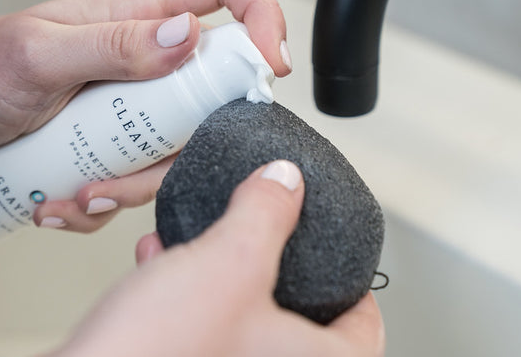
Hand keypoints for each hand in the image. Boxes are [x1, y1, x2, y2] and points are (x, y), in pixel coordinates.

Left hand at [0, 0, 290, 230]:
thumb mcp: (39, 55)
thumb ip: (112, 43)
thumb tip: (188, 36)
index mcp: (140, 12)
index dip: (262, 12)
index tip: (266, 66)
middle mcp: (148, 56)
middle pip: (217, 87)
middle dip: (192, 139)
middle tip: (135, 164)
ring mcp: (135, 103)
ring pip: (178, 147)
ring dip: (133, 185)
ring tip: (76, 195)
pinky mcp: (117, 141)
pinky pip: (137, 176)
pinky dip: (104, 201)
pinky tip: (60, 202)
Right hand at [49, 161, 384, 356]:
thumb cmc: (158, 352)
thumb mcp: (229, 262)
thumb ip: (266, 215)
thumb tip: (287, 181)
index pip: (364, 333)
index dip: (359, 291)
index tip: (347, 265)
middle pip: (299, 323)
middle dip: (275, 270)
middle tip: (277, 246)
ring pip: (241, 320)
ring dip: (222, 273)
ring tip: (205, 239)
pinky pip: (196, 325)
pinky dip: (183, 291)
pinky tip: (157, 258)